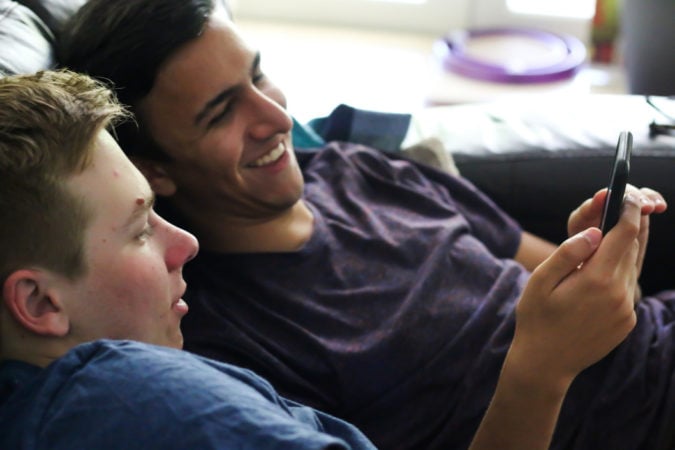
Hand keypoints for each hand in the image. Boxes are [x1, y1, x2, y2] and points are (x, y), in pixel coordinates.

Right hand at [510, 193, 642, 388]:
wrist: (546, 363)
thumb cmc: (536, 319)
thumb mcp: (540, 282)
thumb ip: (567, 253)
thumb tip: (594, 232)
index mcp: (597, 280)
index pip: (624, 233)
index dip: (627, 209)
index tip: (624, 193)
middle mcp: (619, 294)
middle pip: (634, 247)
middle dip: (630, 223)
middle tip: (623, 203)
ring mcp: (626, 309)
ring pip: (634, 265)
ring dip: (628, 245)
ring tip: (615, 229)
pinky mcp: (627, 321)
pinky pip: (629, 286)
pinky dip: (622, 268)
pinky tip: (607, 264)